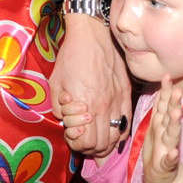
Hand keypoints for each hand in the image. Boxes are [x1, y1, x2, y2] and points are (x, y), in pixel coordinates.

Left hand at [49, 13, 130, 157]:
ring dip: (106, 142)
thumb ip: (59, 108)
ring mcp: (118, 101)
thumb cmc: (71, 57)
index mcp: (84, 105)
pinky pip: (127, 122)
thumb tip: (66, 121)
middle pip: (102, 145)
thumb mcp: (55, 84)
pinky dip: (119, 132)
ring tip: (96, 136)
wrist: (92, 35)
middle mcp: (103, 107)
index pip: (86, 143)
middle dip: (91, 147)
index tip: (73, 135)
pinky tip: (111, 130)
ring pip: (116, 137)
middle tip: (83, 139)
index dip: (78, 144)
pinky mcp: (126, 94)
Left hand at [142, 75, 182, 182]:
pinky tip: (173, 152)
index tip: (167, 75)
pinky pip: (168, 160)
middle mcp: (167, 133)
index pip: (164, 105)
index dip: (165, 91)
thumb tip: (163, 89)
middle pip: (170, 116)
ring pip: (171, 134)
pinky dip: (171, 156)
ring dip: (174, 124)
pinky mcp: (166, 164)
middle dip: (173, 103)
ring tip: (175, 114)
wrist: (162, 178)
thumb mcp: (157, 126)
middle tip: (177, 90)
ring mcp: (168, 148)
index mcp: (162, 124)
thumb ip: (161, 109)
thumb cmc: (159, 149)